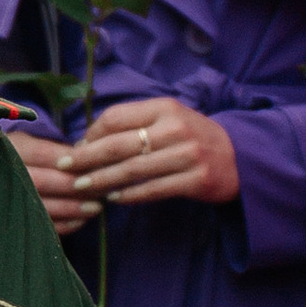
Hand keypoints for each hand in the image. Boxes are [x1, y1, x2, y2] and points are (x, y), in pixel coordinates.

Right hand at [6, 125, 97, 235]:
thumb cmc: (23, 157)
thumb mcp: (33, 143)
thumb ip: (56, 149)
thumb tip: (87, 151)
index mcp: (11, 148)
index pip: (41, 153)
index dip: (69, 160)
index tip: (95, 163)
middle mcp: (3, 173)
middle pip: (40, 181)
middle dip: (72, 186)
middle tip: (101, 188)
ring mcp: (6, 199)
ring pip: (40, 206)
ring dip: (71, 208)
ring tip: (96, 207)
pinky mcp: (12, 221)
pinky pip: (39, 226)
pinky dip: (62, 225)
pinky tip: (81, 221)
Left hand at [69, 95, 238, 209]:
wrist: (241, 157)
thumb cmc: (193, 136)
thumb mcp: (168, 118)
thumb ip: (135, 123)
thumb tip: (89, 140)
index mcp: (164, 107)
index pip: (116, 117)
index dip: (91, 133)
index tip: (76, 147)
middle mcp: (175, 128)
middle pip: (119, 144)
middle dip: (86, 158)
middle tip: (64, 167)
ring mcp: (187, 155)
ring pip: (132, 170)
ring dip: (102, 180)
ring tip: (81, 186)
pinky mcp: (196, 180)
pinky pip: (153, 189)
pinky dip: (129, 195)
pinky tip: (112, 199)